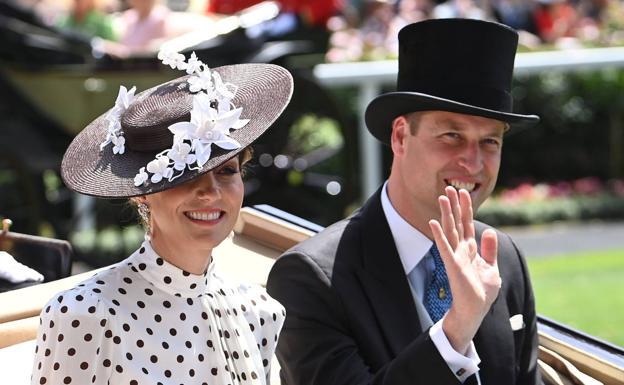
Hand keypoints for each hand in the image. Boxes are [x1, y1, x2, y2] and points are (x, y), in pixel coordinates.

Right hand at [428, 186, 500, 353]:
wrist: (476, 310)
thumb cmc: (482, 292)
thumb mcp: (491, 268)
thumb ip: (490, 249)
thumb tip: (491, 231)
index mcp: (470, 249)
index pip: (467, 223)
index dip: (465, 208)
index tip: (463, 192)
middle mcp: (461, 249)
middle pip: (456, 222)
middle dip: (453, 205)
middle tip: (449, 187)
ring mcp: (455, 256)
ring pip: (450, 230)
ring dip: (445, 213)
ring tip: (442, 197)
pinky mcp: (452, 265)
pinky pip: (444, 247)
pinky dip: (439, 234)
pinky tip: (433, 222)